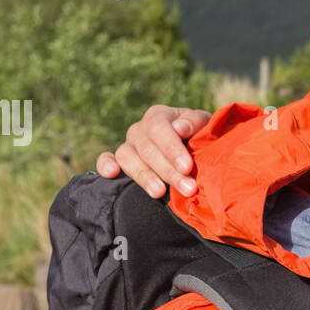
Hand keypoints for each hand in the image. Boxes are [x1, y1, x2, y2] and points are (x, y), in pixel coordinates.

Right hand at [96, 105, 211, 196]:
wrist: (194, 150)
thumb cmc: (200, 136)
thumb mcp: (204, 125)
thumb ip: (194, 122)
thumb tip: (180, 128)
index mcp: (159, 117)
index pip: (159, 128)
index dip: (172, 148)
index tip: (187, 167)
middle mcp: (140, 130)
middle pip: (146, 149)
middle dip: (168, 171)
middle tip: (188, 188)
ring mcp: (128, 146)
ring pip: (127, 157)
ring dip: (144, 176)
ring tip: (160, 193)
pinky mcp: (120, 161)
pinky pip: (105, 160)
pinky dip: (105, 165)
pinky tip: (112, 174)